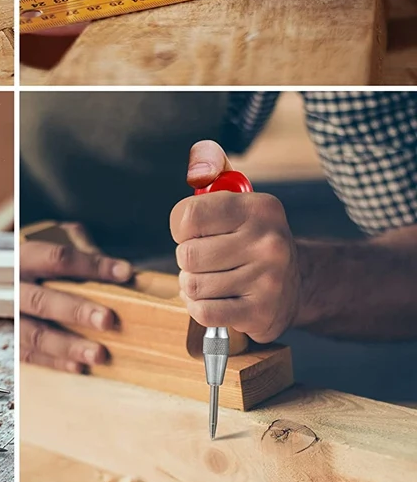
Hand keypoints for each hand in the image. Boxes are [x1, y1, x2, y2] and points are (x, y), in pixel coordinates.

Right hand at [20, 223, 132, 371]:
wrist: (3, 274)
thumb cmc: (39, 257)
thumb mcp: (54, 238)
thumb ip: (81, 247)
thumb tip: (119, 268)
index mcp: (23, 256)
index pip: (58, 258)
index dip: (92, 265)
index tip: (124, 272)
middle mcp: (12, 288)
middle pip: (42, 300)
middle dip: (76, 311)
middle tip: (107, 320)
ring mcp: (10, 317)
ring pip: (36, 334)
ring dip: (68, 345)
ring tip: (98, 353)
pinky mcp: (12, 341)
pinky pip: (31, 355)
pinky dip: (56, 362)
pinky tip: (80, 366)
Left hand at [170, 141, 299, 342]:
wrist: (300, 281)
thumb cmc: (252, 235)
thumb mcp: (237, 196)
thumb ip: (210, 168)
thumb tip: (198, 167)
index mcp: (259, 208)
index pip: (188, 216)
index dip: (180, 227)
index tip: (192, 231)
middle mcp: (268, 242)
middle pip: (187, 255)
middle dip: (187, 259)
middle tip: (205, 258)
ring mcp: (268, 281)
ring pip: (193, 285)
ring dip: (193, 284)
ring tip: (212, 278)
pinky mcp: (262, 313)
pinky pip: (203, 312)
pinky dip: (199, 307)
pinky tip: (215, 298)